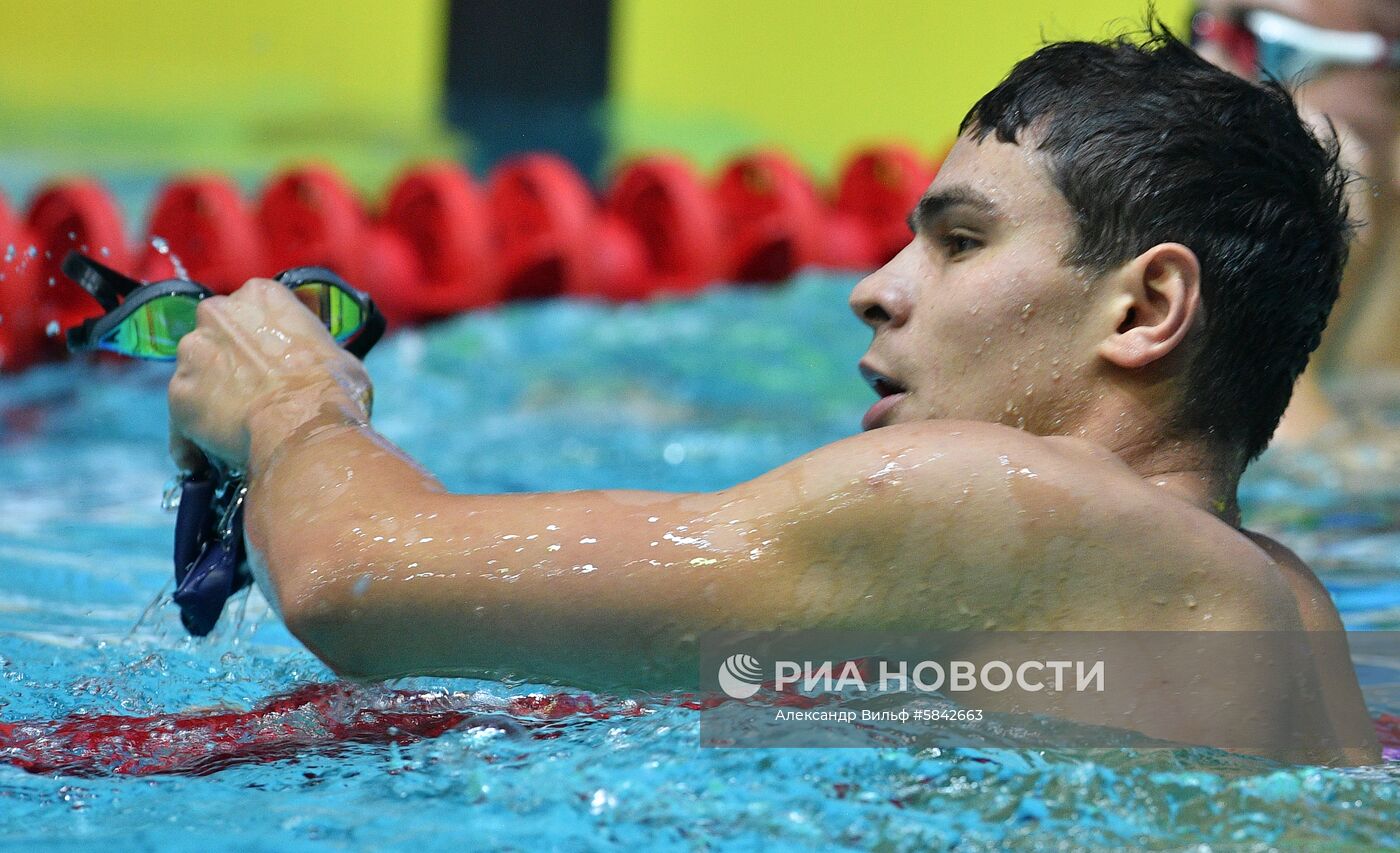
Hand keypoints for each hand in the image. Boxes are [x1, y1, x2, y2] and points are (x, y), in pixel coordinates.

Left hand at [167, 278, 372, 472]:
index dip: (265, 338)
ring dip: (211, 398)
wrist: (305, 429)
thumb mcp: (338, 357)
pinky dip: (192, 437)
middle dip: (230, 363)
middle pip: (217, 337)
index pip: (255, 309)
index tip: (275, 359)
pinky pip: (181, 418)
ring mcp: (192, 353)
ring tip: (235, 431)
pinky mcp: (178, 394)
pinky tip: (207, 459)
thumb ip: (313, 351)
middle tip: (254, 392)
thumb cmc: (332, 390)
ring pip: (197, 376)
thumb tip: (317, 366)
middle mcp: (217, 314)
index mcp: (261, 295)